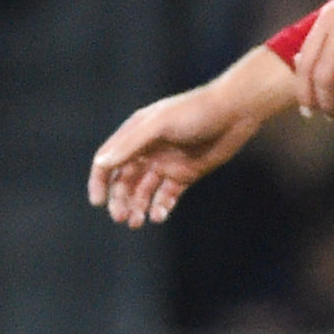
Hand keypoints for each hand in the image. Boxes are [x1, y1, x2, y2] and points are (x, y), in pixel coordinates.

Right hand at [87, 55, 287, 228]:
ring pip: (144, 192)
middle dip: (121, 201)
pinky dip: (161, 207)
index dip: (100, 182)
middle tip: (122, 218)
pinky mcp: (185, 175)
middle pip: (125, 182)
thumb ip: (130, 144)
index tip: (99, 202)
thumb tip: (102, 163)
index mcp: (134, 135)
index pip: (108, 162)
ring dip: (138, 207)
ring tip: (139, 222)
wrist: (235, 112)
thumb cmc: (194, 112)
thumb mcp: (158, 125)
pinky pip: (167, 196)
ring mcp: (166, 164)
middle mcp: (147, 151)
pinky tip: (159, 215)